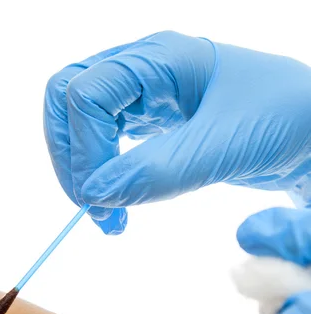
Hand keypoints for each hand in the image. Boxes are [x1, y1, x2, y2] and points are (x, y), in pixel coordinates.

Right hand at [44, 31, 310, 233]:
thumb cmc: (287, 119)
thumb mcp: (227, 145)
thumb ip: (161, 169)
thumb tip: (96, 193)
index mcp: (160, 58)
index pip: (85, 93)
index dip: (83, 149)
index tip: (99, 198)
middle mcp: (143, 69)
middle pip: (67, 97)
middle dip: (69, 155)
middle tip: (91, 204)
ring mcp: (143, 93)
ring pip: (77, 118)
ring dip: (80, 167)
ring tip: (105, 213)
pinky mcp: (148, 119)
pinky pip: (102, 139)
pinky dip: (99, 172)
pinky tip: (117, 201)